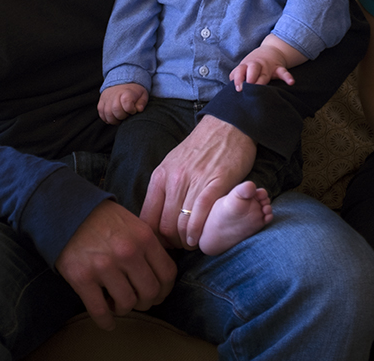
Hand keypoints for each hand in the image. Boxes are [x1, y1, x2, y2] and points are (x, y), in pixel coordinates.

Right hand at [54, 200, 176, 330]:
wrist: (67, 212)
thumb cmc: (103, 219)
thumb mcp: (134, 224)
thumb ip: (149, 246)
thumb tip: (162, 272)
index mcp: (144, 238)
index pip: (167, 274)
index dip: (165, 290)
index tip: (157, 294)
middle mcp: (128, 253)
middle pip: (150, 293)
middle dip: (145, 302)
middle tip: (137, 301)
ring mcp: (104, 266)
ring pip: (127, 304)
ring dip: (124, 309)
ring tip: (117, 303)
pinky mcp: (82, 278)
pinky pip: (99, 310)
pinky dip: (106, 321)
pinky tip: (107, 322)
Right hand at [98, 83, 148, 124]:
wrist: (122, 82)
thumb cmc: (134, 92)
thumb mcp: (142, 95)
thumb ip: (142, 103)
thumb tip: (139, 109)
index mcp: (127, 92)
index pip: (127, 102)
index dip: (131, 109)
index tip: (133, 110)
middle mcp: (115, 94)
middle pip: (116, 109)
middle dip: (122, 116)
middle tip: (126, 115)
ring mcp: (106, 98)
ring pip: (107, 113)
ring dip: (114, 120)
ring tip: (120, 118)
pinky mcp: (101, 102)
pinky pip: (101, 113)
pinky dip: (107, 119)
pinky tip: (113, 117)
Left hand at [139, 115, 255, 248]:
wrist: (226, 126)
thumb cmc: (200, 149)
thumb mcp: (172, 165)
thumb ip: (164, 190)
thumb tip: (156, 218)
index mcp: (160, 177)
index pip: (147, 217)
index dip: (153, 238)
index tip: (162, 245)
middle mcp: (174, 180)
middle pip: (165, 226)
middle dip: (172, 244)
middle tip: (180, 248)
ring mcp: (194, 181)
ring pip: (182, 224)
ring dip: (187, 241)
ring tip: (192, 244)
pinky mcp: (216, 182)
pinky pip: (201, 214)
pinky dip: (198, 231)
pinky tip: (199, 238)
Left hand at [229, 46, 295, 90]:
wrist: (272, 51)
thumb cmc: (253, 64)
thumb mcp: (244, 67)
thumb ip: (236, 76)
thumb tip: (232, 89)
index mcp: (247, 65)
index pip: (240, 70)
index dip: (238, 79)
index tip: (238, 89)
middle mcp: (257, 65)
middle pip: (252, 70)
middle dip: (250, 79)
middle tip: (248, 88)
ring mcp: (268, 66)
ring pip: (265, 73)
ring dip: (262, 79)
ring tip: (260, 87)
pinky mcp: (278, 69)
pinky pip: (284, 73)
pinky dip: (288, 77)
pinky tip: (291, 82)